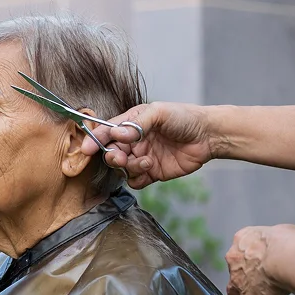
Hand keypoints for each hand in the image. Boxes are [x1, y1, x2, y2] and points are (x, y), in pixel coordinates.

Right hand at [81, 102, 217, 188]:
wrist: (208, 136)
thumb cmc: (184, 118)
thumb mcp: (159, 113)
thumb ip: (137, 123)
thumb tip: (116, 133)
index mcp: (131, 123)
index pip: (107, 132)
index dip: (95, 140)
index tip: (87, 148)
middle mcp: (134, 142)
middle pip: (111, 152)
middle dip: (112, 156)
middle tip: (120, 157)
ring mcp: (142, 158)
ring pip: (122, 169)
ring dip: (128, 167)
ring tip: (146, 161)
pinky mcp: (152, 173)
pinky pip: (135, 181)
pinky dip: (137, 177)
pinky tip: (149, 168)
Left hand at [225, 224, 294, 294]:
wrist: (286, 258)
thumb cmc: (288, 242)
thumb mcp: (283, 230)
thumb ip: (278, 238)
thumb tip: (287, 241)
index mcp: (241, 239)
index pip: (241, 250)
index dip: (251, 258)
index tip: (262, 263)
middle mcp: (234, 259)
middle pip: (235, 270)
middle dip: (245, 276)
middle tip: (262, 280)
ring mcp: (238, 280)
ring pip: (233, 291)